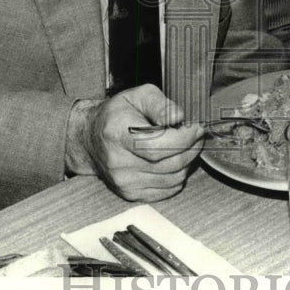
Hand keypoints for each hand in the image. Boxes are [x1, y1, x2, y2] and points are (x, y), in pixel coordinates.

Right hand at [65, 84, 203, 201]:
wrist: (91, 138)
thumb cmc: (118, 114)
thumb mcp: (138, 95)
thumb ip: (160, 104)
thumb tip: (179, 117)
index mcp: (117, 134)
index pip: (158, 146)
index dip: (184, 138)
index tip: (197, 127)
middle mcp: (118, 163)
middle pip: (169, 163)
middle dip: (192, 147)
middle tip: (197, 133)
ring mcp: (124, 182)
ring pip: (173, 178)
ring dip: (188, 161)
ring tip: (186, 144)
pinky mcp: (131, 194)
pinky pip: (167, 190)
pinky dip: (178, 175)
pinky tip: (175, 159)